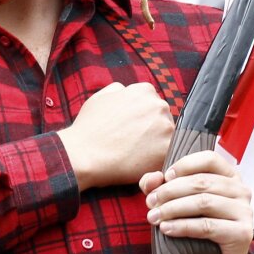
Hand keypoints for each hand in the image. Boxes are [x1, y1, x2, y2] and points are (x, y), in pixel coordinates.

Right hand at [58, 82, 172, 190]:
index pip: (153, 103)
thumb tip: (126, 91)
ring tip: (136, 154)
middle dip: (152, 130)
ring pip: (168, 137)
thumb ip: (118, 90)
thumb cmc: (89, 127)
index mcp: (144, 90)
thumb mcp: (100, 97)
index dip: (143, 119)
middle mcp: (158, 105)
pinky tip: (141, 164)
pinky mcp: (167, 149)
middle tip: (134, 143)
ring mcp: (166, 127)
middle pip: (163, 119)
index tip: (133, 129)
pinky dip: (158, 160)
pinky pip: (169, 155)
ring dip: (157, 145)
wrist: (84, 154)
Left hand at [141, 151, 253, 253]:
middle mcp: (241, 191)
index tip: (164, 177)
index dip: (184, 165)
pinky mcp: (242, 234)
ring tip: (154, 217)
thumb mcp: (176, 202)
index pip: (209, 159)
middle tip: (150, 203)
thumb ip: (161, 186)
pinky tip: (166, 229)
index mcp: (229, 176)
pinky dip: (183, 226)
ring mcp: (245, 212)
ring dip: (173, 209)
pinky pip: (207, 226)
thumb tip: (152, 178)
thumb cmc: (196, 227)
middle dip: (169, 191)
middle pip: (201, 182)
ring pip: (203, 203)